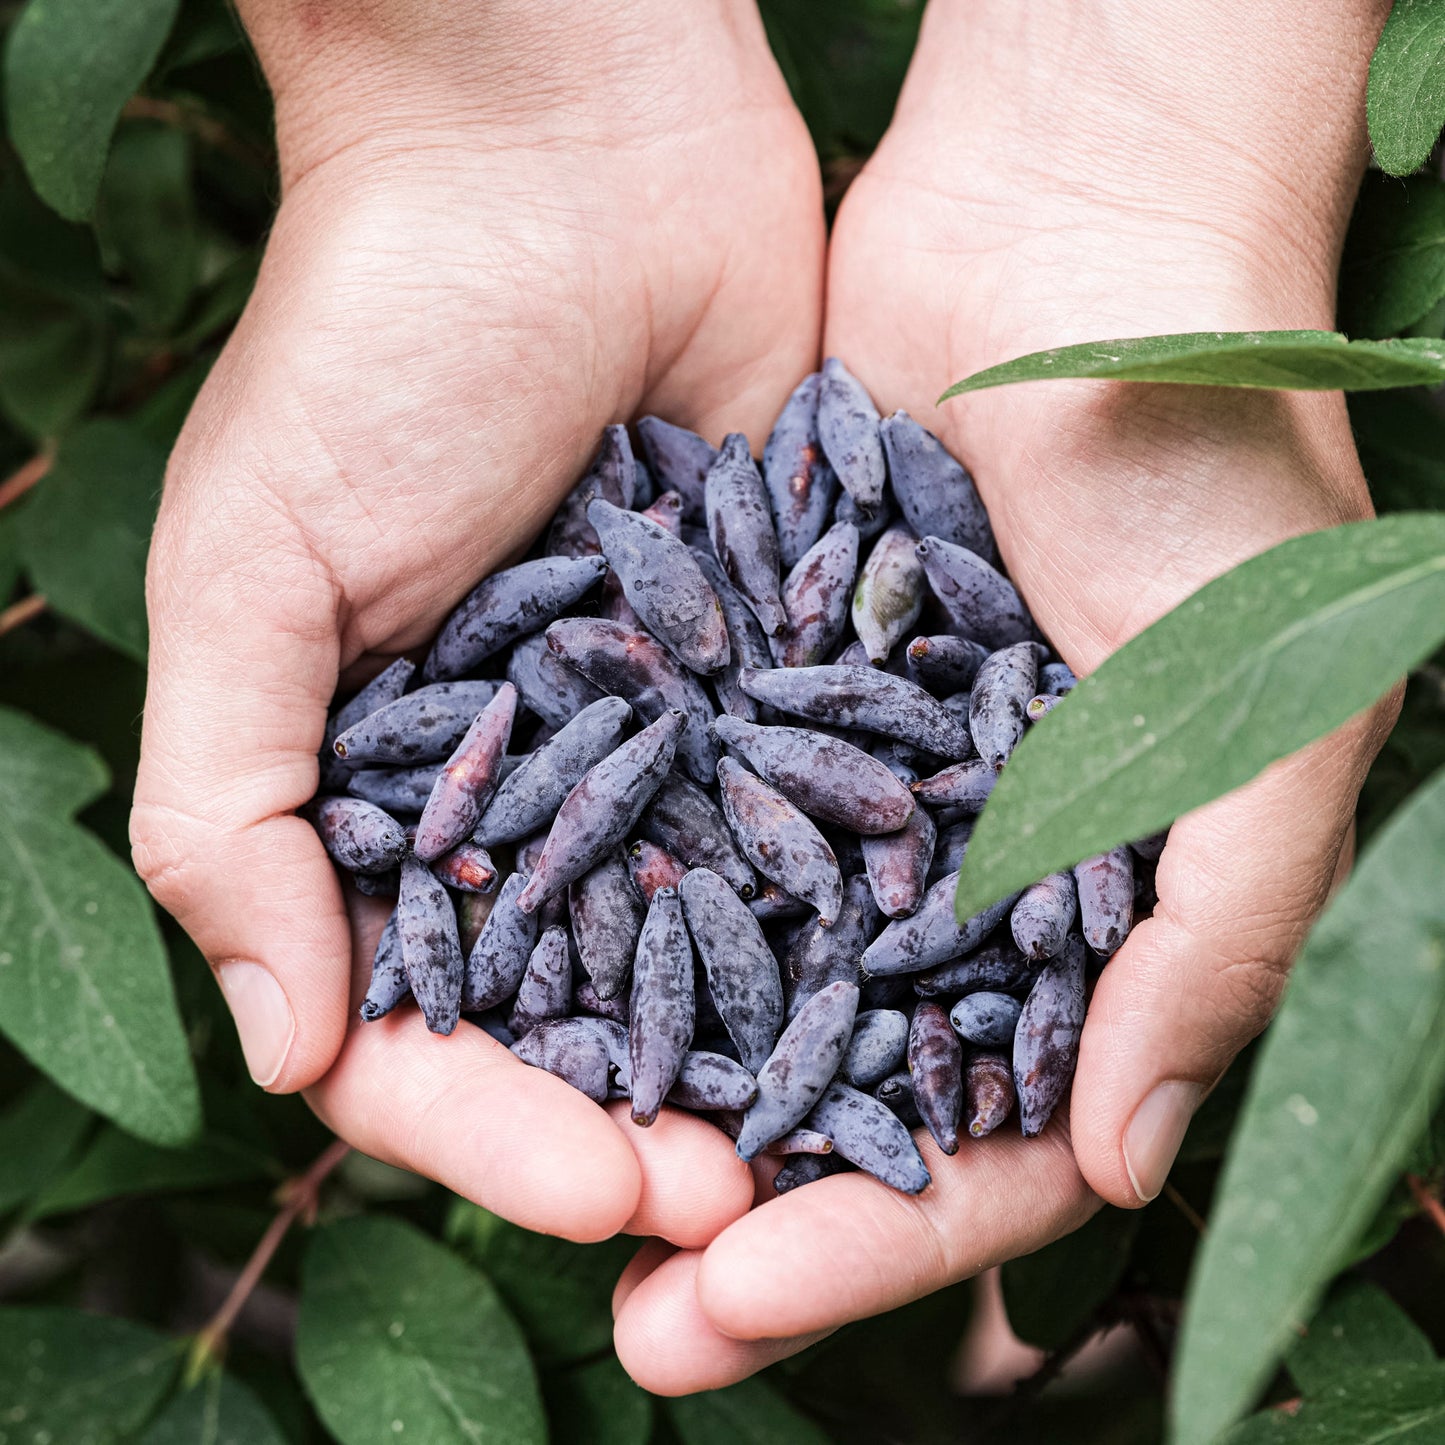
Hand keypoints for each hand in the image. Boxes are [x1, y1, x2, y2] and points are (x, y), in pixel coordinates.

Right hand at [131, 0, 820, 1244]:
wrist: (572, 166)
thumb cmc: (379, 344)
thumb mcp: (251, 571)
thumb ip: (227, 806)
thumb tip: (285, 1041)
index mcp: (386, 800)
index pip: (424, 1023)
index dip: (494, 1128)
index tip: (600, 1188)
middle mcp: (531, 793)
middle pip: (585, 1014)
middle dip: (649, 1125)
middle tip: (741, 1207)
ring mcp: (665, 740)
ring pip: (714, 942)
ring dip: (768, 1050)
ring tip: (837, 1144)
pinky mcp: (784, 669)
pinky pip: (820, 815)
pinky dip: (857, 907)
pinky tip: (919, 990)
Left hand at [613, 0, 1397, 1386]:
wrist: (1073, 240)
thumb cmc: (1206, 468)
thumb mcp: (1262, 712)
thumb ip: (1212, 936)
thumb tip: (1126, 1156)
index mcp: (1103, 919)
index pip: (996, 1140)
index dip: (882, 1240)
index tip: (749, 1298)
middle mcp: (970, 879)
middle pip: (848, 1094)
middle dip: (750, 1209)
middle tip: (638, 1320)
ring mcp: (858, 791)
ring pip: (748, 983)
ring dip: (662, 1091)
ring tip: (550, 1189)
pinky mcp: (762, 694)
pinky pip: (681, 829)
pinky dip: (616, 916)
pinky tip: (524, 1005)